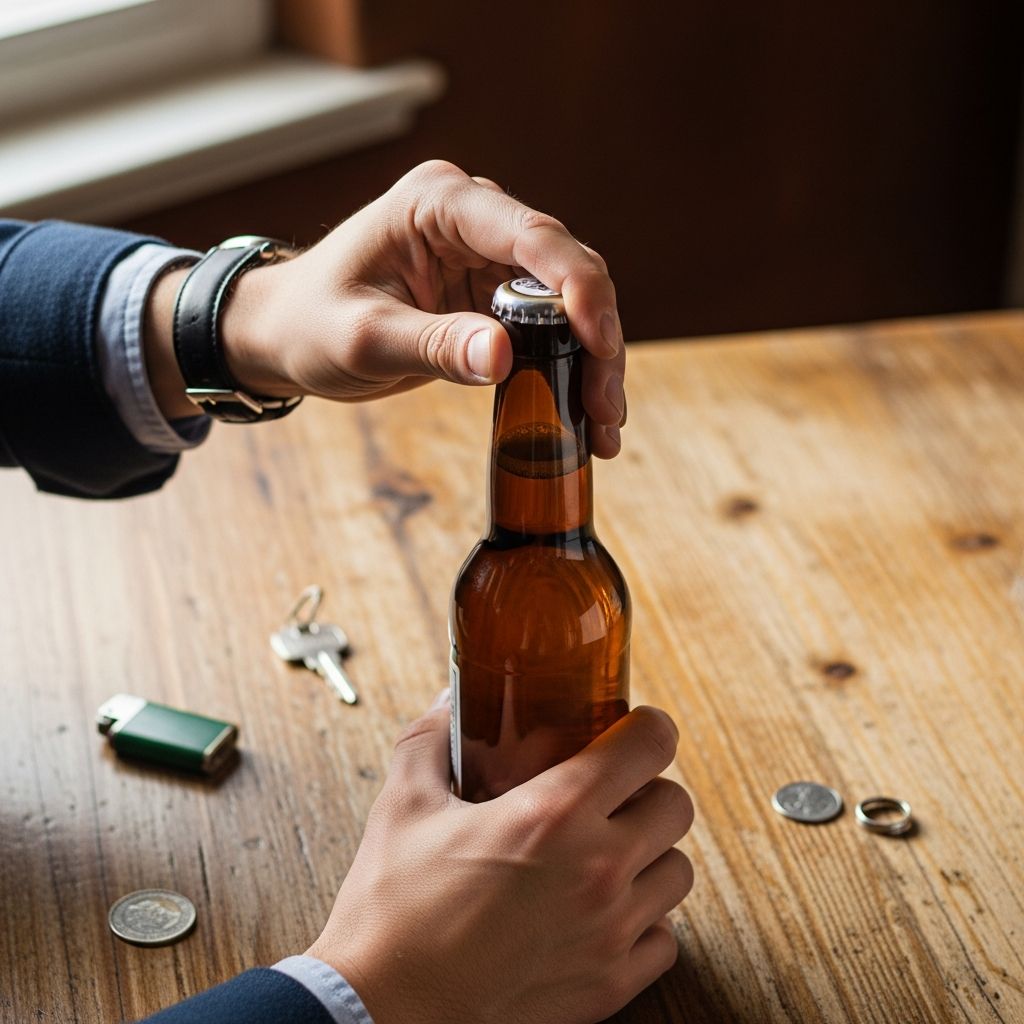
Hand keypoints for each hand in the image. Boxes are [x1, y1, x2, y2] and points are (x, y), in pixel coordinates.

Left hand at [145, 161, 625, 457]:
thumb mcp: (362, 341)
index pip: (531, 235)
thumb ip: (433, 345)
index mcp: (438, 205)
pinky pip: (549, 322)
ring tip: (603, 422)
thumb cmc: (308, 324)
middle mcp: (472, 218)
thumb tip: (502, 359)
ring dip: (593, 357)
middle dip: (597, 337)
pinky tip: (584, 407)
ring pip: (569, 299)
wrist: (285, 334)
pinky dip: (571, 364)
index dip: (578, 288)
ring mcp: (485, 252)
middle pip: (566, 268)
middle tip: (605, 407)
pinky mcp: (490, 289)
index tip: (601, 344)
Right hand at [306, 694, 694, 1023]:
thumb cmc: (393, 910)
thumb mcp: (404, 805)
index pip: (650, 746)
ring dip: (649, 854)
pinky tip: (600, 911)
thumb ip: (431, 739)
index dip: (648, 727)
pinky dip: (644, 920)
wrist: (382, 1012)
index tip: (634, 727)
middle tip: (609, 794)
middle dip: (647, 789)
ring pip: (678, 871)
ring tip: (604, 853)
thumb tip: (449, 702)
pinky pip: (665, 939)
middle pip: (676, 805)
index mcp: (554, 814)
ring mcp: (610, 933)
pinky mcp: (609, 987)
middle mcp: (598, 870)